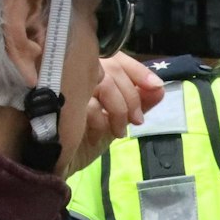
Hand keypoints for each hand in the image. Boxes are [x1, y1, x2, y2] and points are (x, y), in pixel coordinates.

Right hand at [69, 54, 164, 174]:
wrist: (59, 159)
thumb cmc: (86, 135)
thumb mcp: (119, 119)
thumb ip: (140, 103)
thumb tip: (161, 89)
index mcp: (92, 72)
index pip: (119, 59)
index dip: (139, 71)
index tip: (155, 87)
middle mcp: (78, 71)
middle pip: (114, 69)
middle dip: (132, 97)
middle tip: (137, 120)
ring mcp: (67, 83)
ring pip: (105, 83)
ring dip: (119, 110)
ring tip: (118, 131)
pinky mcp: (59, 100)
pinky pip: (90, 104)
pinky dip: (101, 120)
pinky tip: (98, 134)